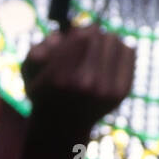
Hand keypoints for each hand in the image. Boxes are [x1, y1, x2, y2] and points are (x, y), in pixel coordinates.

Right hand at [21, 24, 135, 136]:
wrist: (64, 125)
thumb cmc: (45, 91)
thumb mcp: (30, 72)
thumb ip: (37, 52)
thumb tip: (58, 39)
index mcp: (58, 79)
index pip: (81, 37)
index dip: (79, 32)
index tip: (77, 36)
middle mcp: (83, 85)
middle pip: (98, 36)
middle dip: (92, 34)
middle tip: (88, 40)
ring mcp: (104, 90)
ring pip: (114, 39)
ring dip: (106, 39)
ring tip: (98, 48)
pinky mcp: (121, 92)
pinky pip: (129, 51)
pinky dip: (120, 48)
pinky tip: (110, 57)